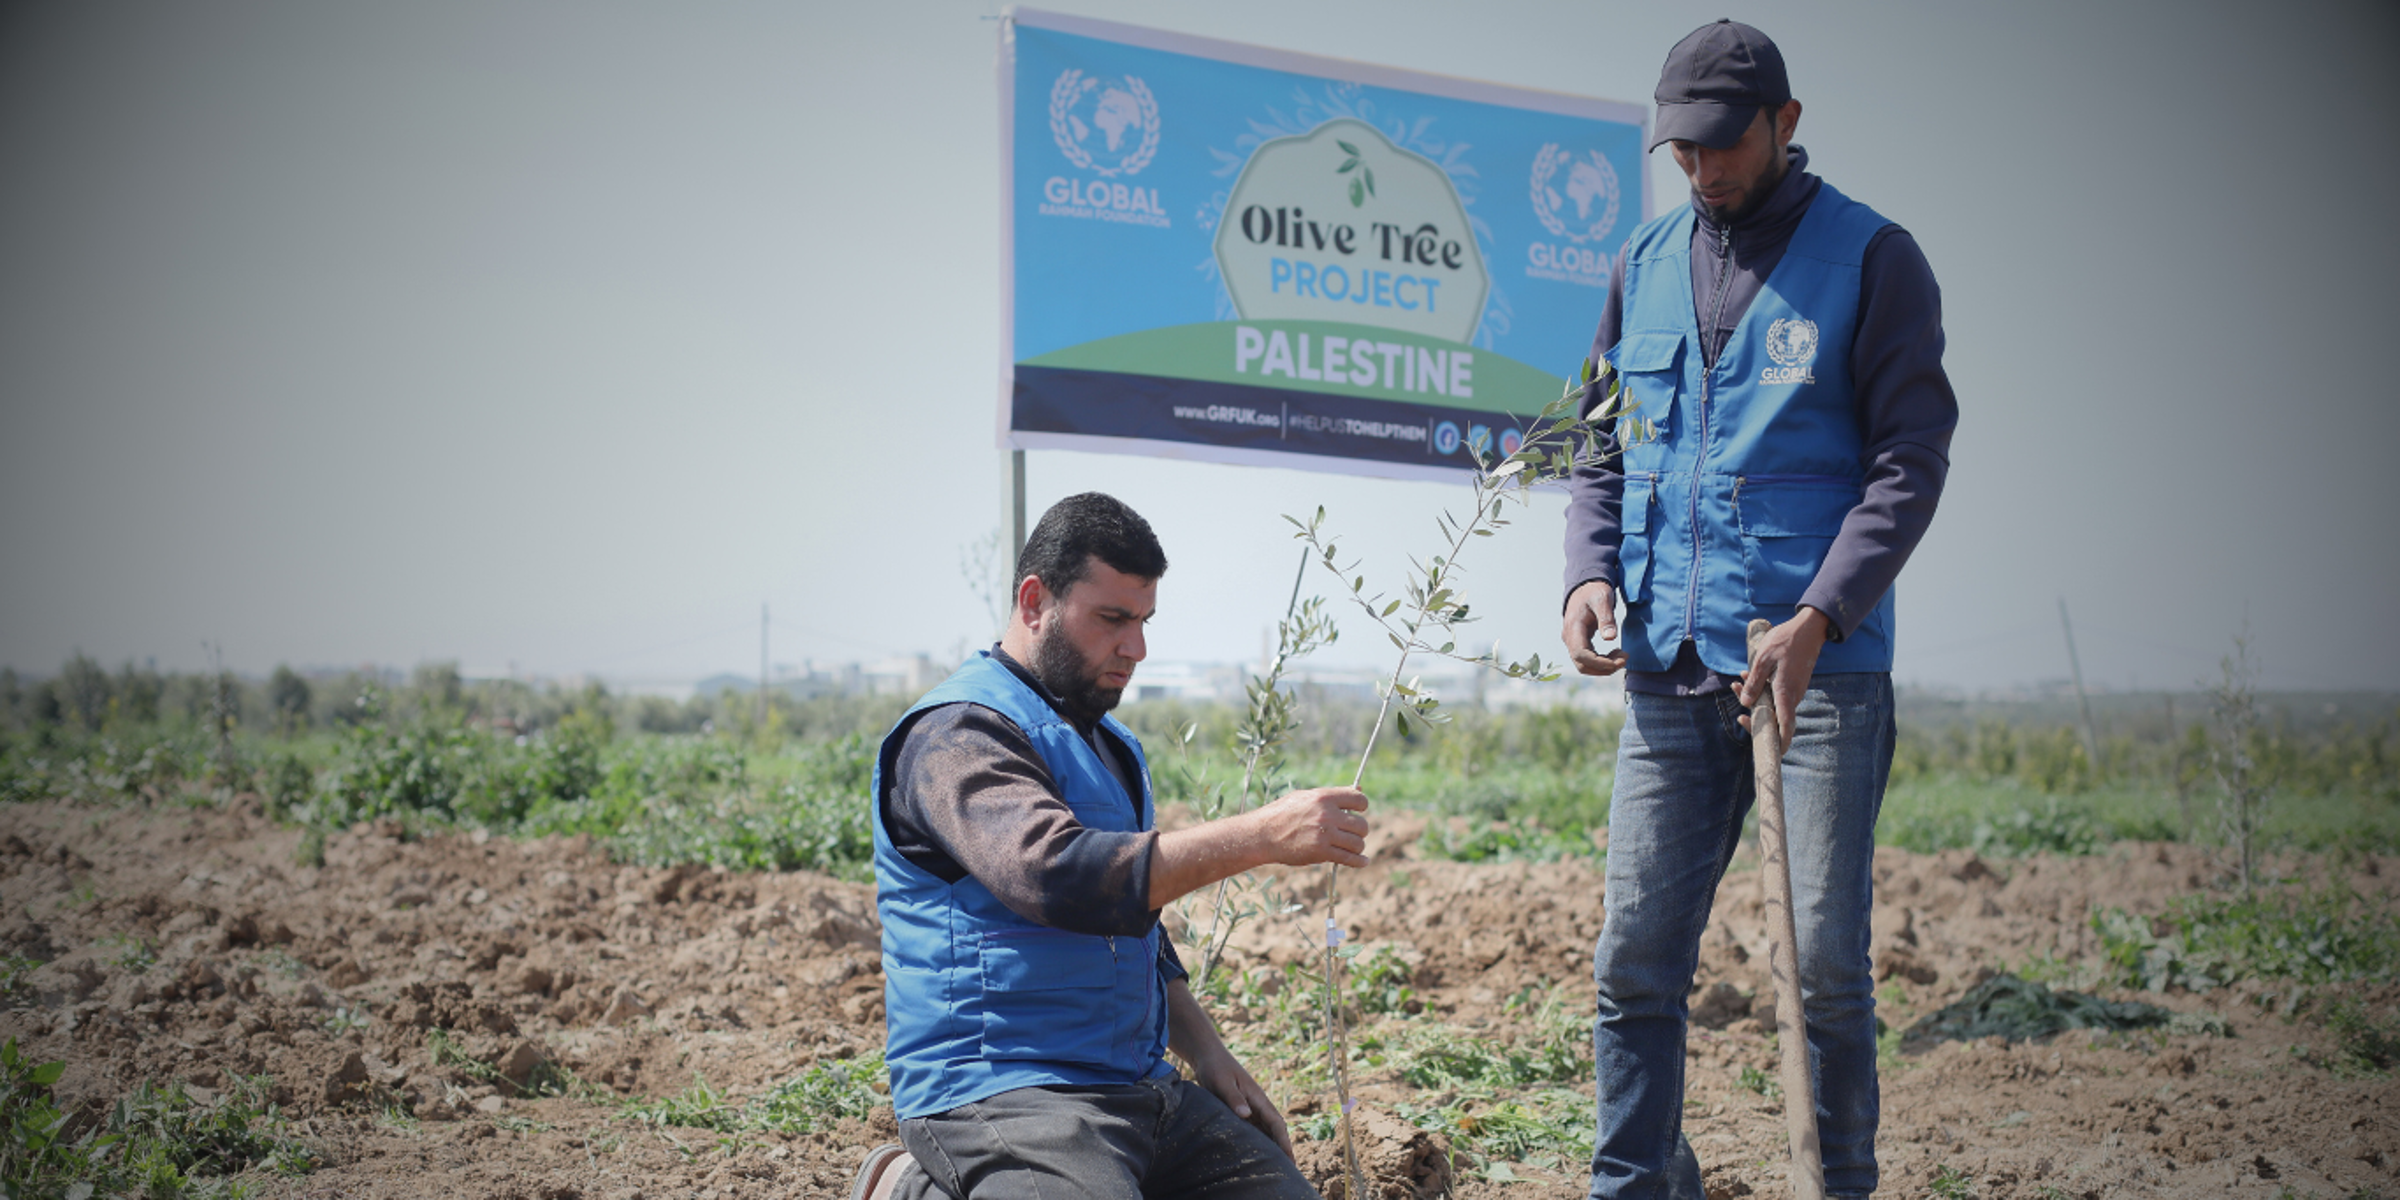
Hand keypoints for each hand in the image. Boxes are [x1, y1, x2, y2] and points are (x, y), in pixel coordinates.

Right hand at [1147, 787, 1368, 907]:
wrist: (1262, 834)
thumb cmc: (1282, 814)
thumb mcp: (1305, 797)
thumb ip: (1332, 796)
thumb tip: (1360, 791)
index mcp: (1323, 797)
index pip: (1359, 799)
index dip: (1361, 807)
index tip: (1357, 813)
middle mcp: (1327, 815)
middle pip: (1361, 824)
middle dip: (1359, 830)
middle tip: (1351, 834)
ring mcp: (1325, 834)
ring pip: (1357, 842)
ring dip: (1357, 846)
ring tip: (1351, 847)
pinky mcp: (1321, 852)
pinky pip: (1349, 858)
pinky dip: (1359, 861)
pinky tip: (1362, 861)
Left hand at [1165, 980, 1295, 1160]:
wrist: (1207, 1056)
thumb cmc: (1215, 1067)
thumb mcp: (1221, 1082)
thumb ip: (1233, 1098)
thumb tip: (1247, 1115)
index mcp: (1257, 1097)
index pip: (1275, 1122)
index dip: (1284, 1141)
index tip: (1290, 1157)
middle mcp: (1256, 1104)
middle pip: (1274, 1130)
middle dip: (1282, 1148)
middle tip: (1288, 1171)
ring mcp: (1249, 1107)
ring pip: (1264, 1131)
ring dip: (1270, 1147)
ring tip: (1274, 1167)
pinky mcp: (1239, 1109)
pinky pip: (1252, 1129)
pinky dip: (1257, 1141)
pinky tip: (1255, 1154)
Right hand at [1562, 580, 1626, 676]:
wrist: (1586, 586)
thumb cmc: (1594, 591)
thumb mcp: (1602, 600)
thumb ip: (1606, 619)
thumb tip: (1610, 638)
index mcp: (1573, 628)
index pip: (1581, 654)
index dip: (1599, 663)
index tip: (1619, 661)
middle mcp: (1569, 637)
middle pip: (1582, 665)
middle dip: (1604, 668)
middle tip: (1624, 660)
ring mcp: (1572, 641)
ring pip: (1584, 665)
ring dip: (1604, 667)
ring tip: (1622, 657)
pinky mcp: (1579, 642)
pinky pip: (1588, 659)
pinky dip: (1602, 662)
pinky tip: (1615, 654)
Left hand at [1737, 608, 1829, 753]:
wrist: (1808, 628)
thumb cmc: (1786, 641)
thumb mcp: (1763, 659)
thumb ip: (1754, 682)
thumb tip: (1745, 703)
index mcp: (1786, 691)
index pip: (1786, 724)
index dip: (1781, 741)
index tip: (1775, 754)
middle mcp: (1792, 695)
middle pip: (1775, 718)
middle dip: (1755, 718)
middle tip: (1739, 717)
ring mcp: (1794, 690)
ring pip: (1773, 705)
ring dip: (1754, 699)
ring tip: (1736, 683)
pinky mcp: (1792, 684)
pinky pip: (1776, 694)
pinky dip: (1761, 690)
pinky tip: (1747, 676)